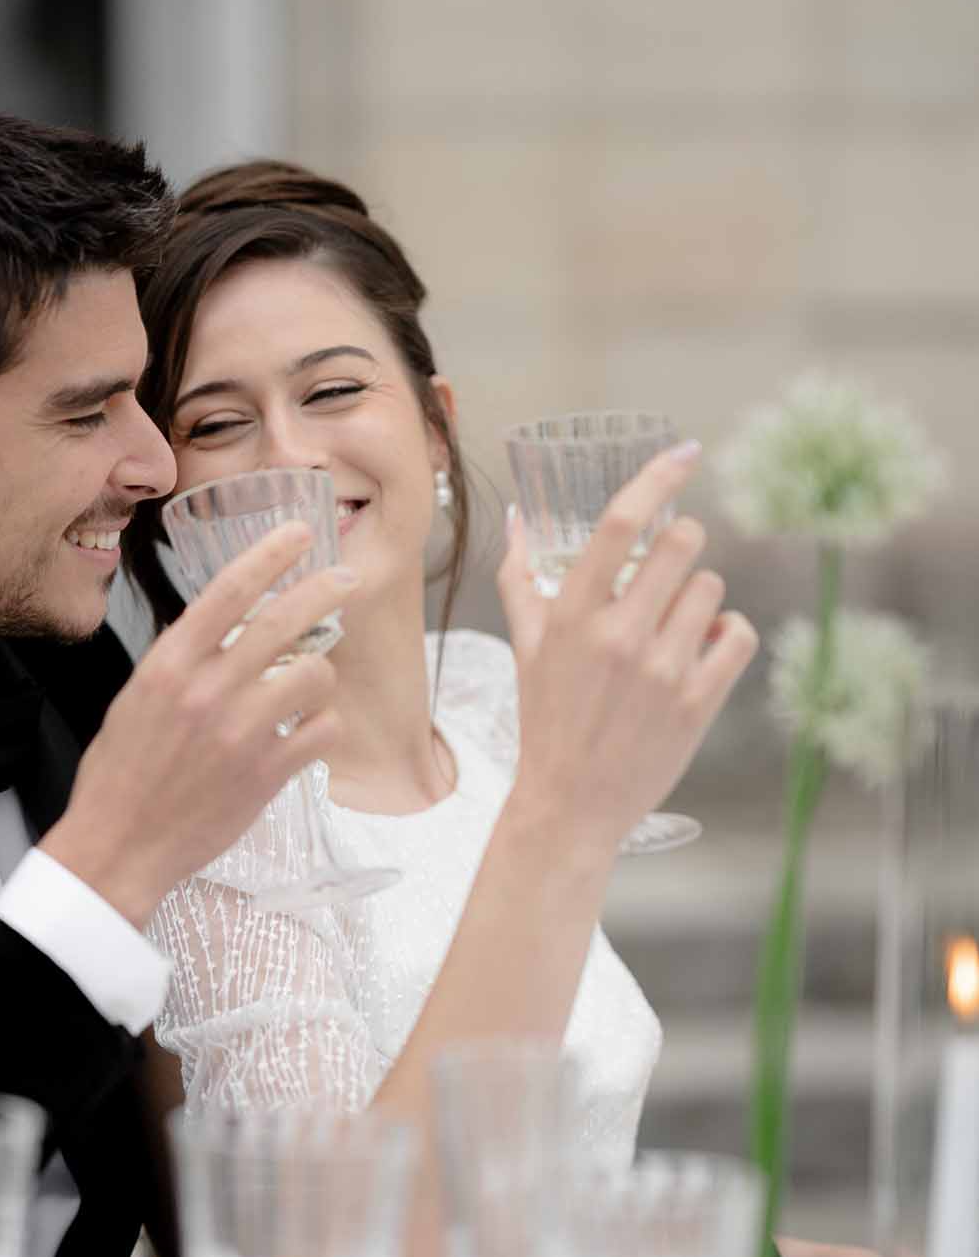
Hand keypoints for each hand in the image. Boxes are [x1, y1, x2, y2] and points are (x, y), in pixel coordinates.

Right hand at [43, 521, 353, 925]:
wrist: (119, 846)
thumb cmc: (121, 774)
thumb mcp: (136, 699)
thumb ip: (180, 662)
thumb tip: (222, 629)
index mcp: (168, 666)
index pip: (228, 590)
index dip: (270, 554)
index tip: (300, 532)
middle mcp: (207, 692)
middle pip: (284, 621)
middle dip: (324, 590)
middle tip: (347, 579)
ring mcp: (241, 733)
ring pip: (314, 676)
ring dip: (319, 676)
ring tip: (306, 689)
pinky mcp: (267, 775)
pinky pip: (322, 731)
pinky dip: (322, 727)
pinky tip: (308, 734)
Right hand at [497, 445, 757, 851]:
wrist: (570, 804)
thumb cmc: (547, 719)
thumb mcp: (527, 647)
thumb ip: (522, 579)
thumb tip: (517, 522)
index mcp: (573, 613)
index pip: (621, 521)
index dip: (659, 476)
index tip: (685, 452)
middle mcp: (618, 635)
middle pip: (684, 543)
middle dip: (684, 546)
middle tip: (672, 570)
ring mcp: (662, 670)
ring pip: (712, 589)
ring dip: (701, 599)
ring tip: (677, 628)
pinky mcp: (697, 703)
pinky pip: (738, 636)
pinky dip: (729, 635)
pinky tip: (705, 649)